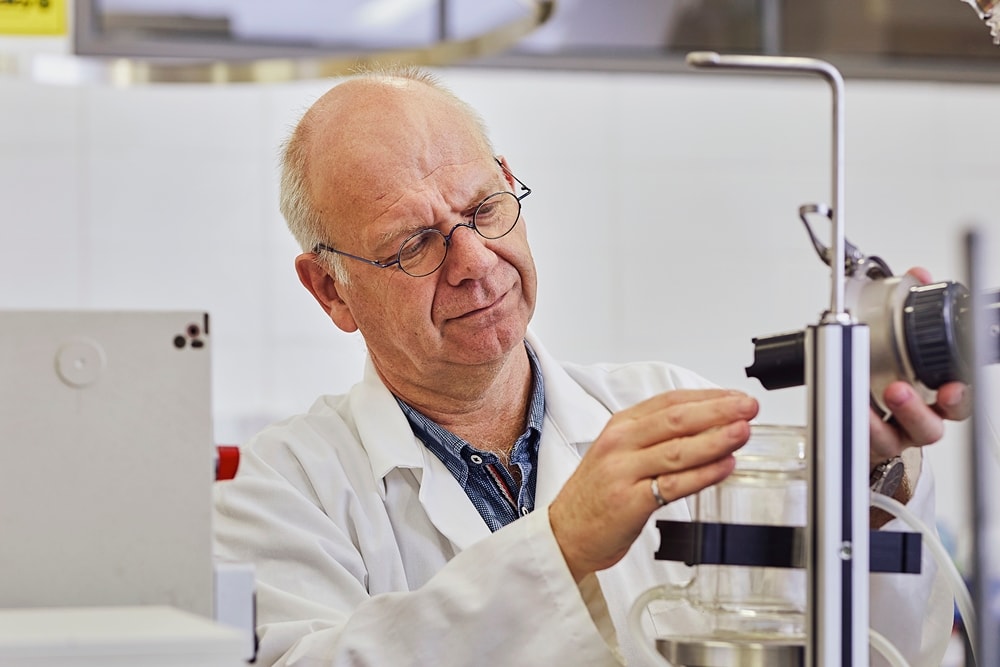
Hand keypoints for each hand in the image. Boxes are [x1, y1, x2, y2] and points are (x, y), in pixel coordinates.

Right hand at [548, 389, 758, 580]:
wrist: (566, 532)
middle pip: (676, 420)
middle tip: (747, 407)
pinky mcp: (630, 502)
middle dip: (717, 411)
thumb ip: (655, 437)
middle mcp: (621, 444)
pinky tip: (725, 466)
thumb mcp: (619, 453)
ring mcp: (624, 472)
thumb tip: (708, 425)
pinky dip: (704, 474)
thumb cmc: (597, 493)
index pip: (669, 401)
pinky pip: (674, 485)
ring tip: (743, 432)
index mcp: (620, 426)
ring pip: (678, 450)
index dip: (707, 396)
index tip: (736, 397)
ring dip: (716, 439)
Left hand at [869, 267, 971, 461]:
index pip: (958, 397)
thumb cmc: (890, 375)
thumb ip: (913, 306)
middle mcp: (918, 418)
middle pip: (931, 426)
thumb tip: (920, 275)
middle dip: (917, 410)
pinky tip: (847, 406)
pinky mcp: (867, 441)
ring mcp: (892, 433)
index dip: (959, 393)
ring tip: (862, 400)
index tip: (952, 386)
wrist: (866, 412)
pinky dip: (856, 424)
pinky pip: (863, 439)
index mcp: (935, 395)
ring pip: (894, 438)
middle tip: (898, 390)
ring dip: (874, 420)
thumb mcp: (905, 338)